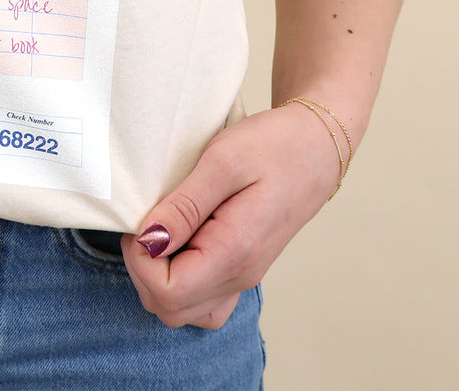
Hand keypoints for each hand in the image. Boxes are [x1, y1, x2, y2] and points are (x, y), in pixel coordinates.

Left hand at [121, 104, 341, 328]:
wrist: (317, 146)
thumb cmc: (274, 146)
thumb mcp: (222, 162)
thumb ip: (184, 206)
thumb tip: (149, 239)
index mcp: (235, 251)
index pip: (168, 291)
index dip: (141, 259)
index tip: (141, 221)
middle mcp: (240, 275)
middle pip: (170, 309)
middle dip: (142, 270)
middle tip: (145, 224)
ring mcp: (244, 276)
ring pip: (185, 311)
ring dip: (157, 279)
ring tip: (159, 232)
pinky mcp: (243, 267)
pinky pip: (204, 301)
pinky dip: (180, 283)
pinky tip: (177, 245)